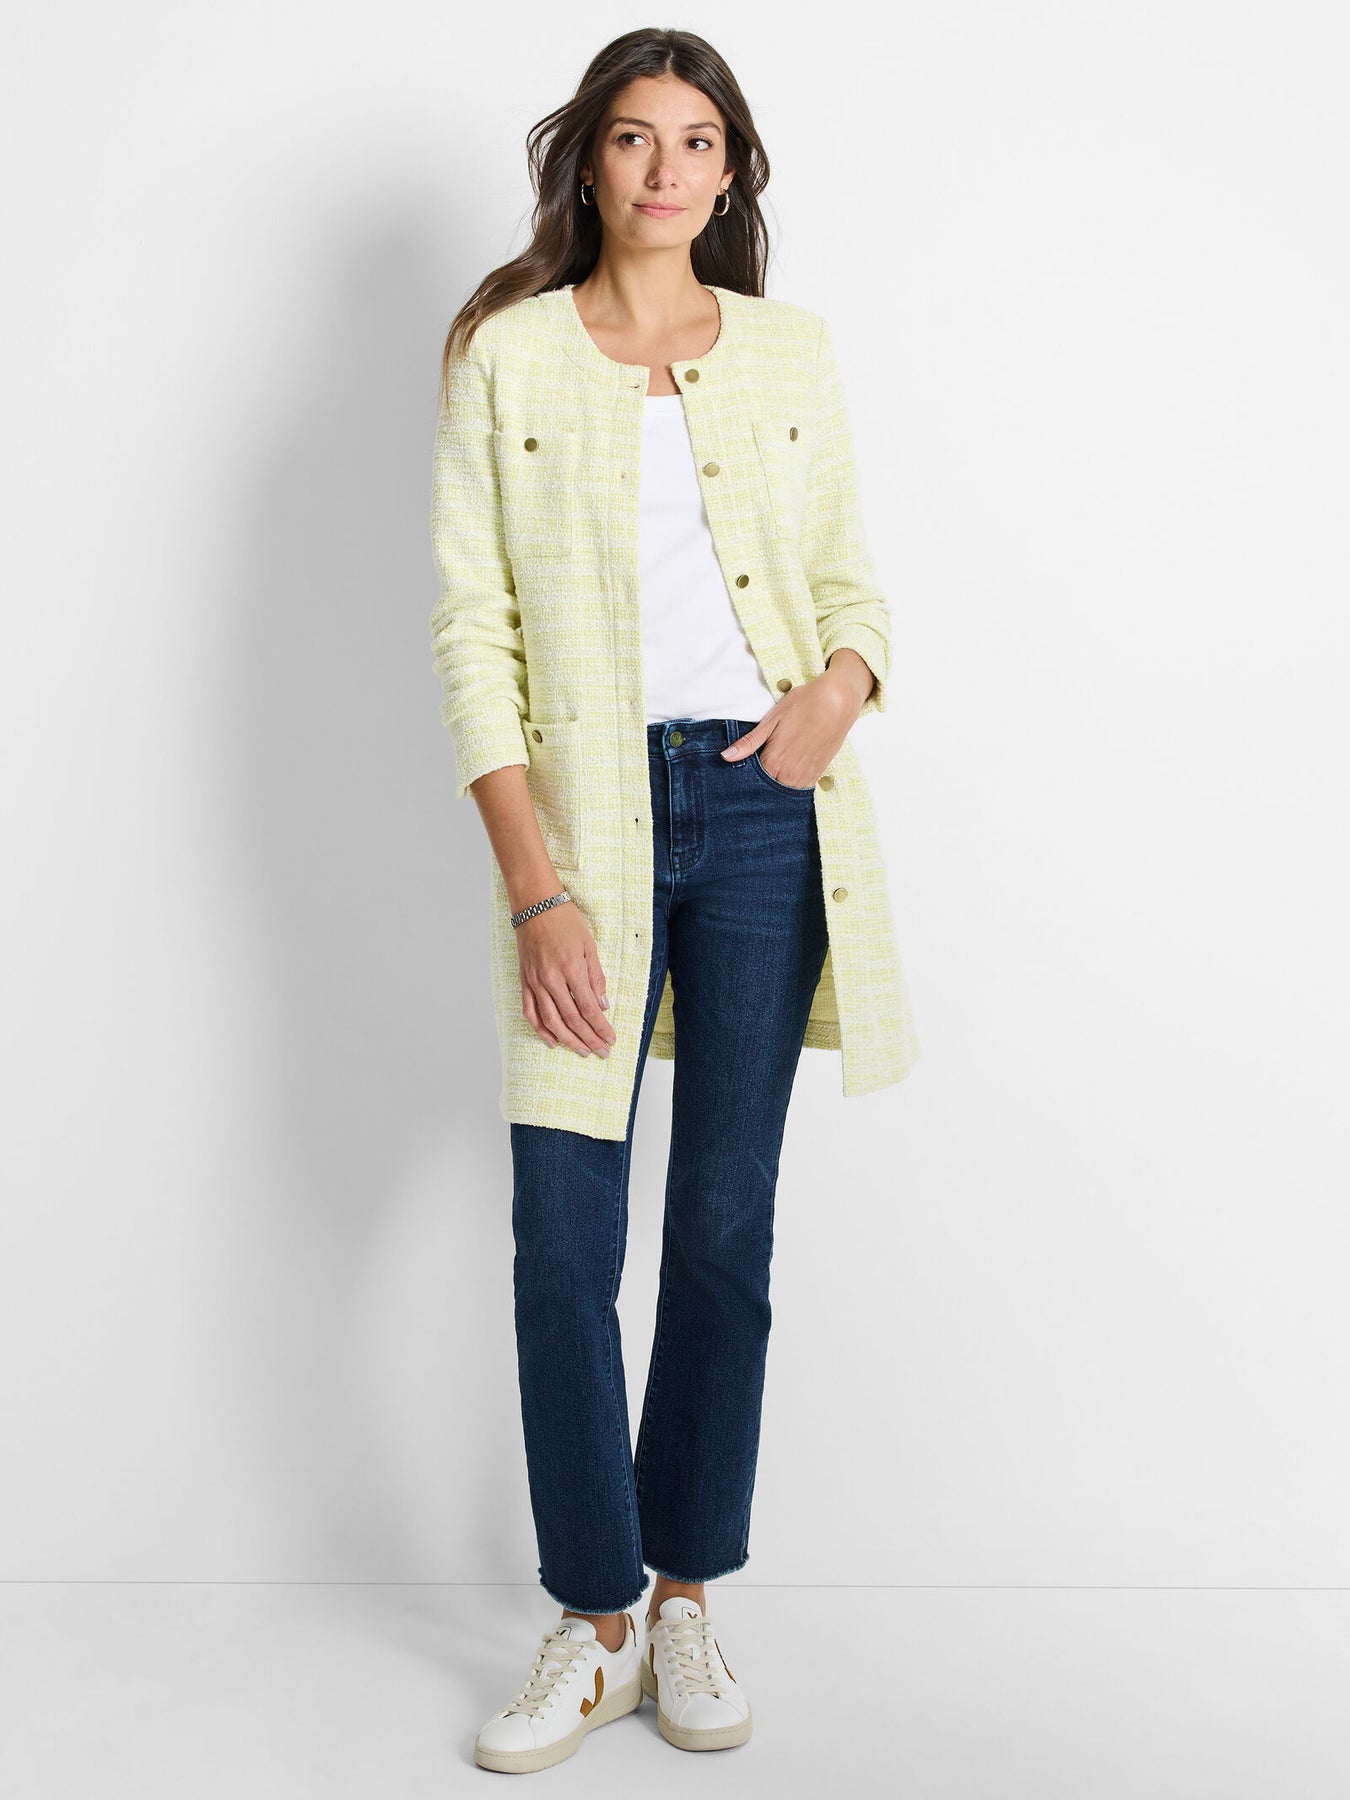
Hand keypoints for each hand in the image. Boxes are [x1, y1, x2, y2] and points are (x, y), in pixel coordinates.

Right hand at [515, 898, 616, 1056]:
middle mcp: (552, 979)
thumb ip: (596, 977)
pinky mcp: (524, 981)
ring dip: (568, 1040)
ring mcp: (535, 982)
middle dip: (589, 1039)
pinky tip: (553, 1041)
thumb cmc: (565, 921)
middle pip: (572, 1019)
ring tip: (582, 1051)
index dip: (600, 1028)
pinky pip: (530, 1012)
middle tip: (601, 1052)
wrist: (535, 905)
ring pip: (551, 1021)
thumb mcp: (589, 945)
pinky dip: (541, 1030)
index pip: (589, 1008)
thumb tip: (603, 1006)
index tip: (611, 1039)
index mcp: (571, 969)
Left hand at [720, 658, 869, 786]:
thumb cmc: (804, 704)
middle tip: (755, 772)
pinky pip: (800, 788)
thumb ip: (749, 742)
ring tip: (773, 770)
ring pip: (784, 791)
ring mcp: (806, 775)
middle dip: (759, 784)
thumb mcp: (772, 719)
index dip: (744, 777)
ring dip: (776, 784)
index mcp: (775, 760)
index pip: (752, 781)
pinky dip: (791, 784)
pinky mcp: (818, 773)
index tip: (740, 772)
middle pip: (768, 789)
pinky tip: (786, 773)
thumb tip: (726, 756)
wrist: (838, 701)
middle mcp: (790, 773)